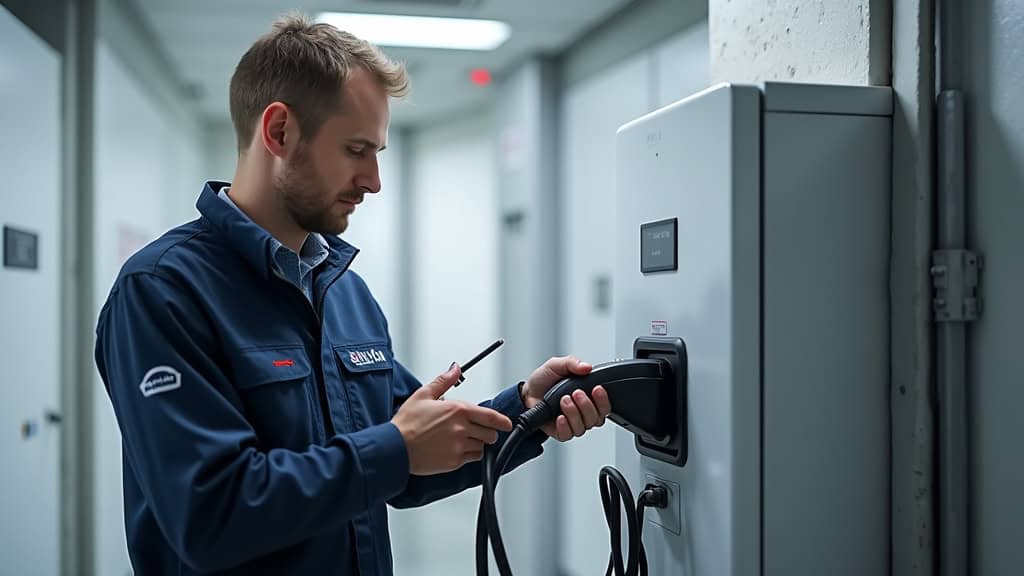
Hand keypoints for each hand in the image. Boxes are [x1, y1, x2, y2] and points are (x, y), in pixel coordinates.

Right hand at [392, 363, 512, 475]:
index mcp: (458, 410)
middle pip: (490, 433)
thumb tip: (455, 368)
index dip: (502, 421)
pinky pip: (472, 458)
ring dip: (477, 443)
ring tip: (462, 439)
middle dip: (487, 432)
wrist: (395, 448)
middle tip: (476, 430)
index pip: (490, 416)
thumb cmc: (406, 423)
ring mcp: (459, 446)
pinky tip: (456, 449)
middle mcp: (462, 429)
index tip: (507, 424)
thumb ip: (443, 381)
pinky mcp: (454, 461)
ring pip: (482, 447)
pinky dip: (469, 454)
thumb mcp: (423, 395)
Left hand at [521, 356, 611, 441]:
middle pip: (597, 418)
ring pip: (583, 427)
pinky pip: (568, 435)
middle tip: (576, 393)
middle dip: (587, 405)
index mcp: (588, 397)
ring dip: (574, 413)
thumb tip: (587, 367)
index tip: (597, 389)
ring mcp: (573, 423)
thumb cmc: (544, 380)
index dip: (603, 400)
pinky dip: (565, 426)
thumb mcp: (558, 365)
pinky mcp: (561, 432)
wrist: (527, 392)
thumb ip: (573, 363)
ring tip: (563, 400)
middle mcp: (583, 412)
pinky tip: (560, 417)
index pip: (605, 406)